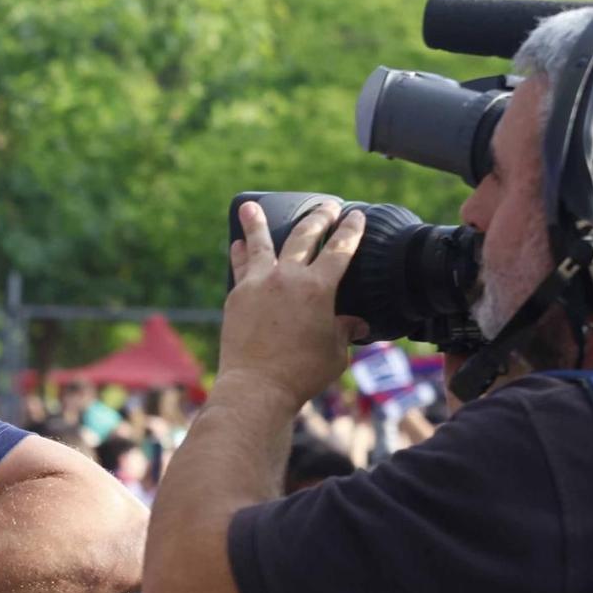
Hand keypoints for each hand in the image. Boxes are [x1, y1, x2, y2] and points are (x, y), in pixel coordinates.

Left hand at [222, 202, 367, 408]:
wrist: (256, 387)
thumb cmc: (301, 374)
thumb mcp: (335, 352)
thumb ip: (344, 331)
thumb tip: (356, 324)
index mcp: (319, 287)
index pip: (340, 248)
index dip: (350, 229)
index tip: (355, 215)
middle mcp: (287, 277)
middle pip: (304, 236)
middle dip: (317, 217)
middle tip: (325, 206)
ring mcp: (258, 284)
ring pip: (260, 244)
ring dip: (257, 223)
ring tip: (250, 206)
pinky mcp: (236, 296)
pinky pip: (240, 268)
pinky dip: (240, 254)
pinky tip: (237, 245)